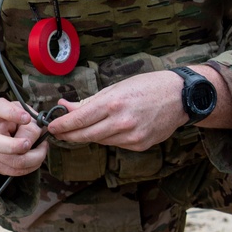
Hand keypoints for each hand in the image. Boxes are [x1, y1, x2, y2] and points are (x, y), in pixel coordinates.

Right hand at [0, 97, 45, 176]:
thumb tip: (28, 143)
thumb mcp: (30, 116)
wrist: (13, 133)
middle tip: (29, 144)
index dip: (12, 113)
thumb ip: (31, 126)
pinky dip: (31, 166)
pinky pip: (15, 171)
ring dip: (34, 157)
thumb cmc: (23, 122)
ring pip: (11, 160)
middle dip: (15, 146)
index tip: (27, 118)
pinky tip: (36, 157)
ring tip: (42, 147)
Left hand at [45, 72, 188, 150]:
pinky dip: (108, 137)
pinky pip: (116, 144)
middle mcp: (122, 122)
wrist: (180, 96)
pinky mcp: (140, 145)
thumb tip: (66, 107)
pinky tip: (110, 129)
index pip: (79, 119)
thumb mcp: (116, 88)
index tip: (51, 127)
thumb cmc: (147, 86)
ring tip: (82, 128)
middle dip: (69, 135)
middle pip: (86, 135)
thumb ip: (89, 101)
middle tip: (58, 133)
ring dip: (88, 135)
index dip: (62, 125)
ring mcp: (132, 136)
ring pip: (100, 141)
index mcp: (113, 103)